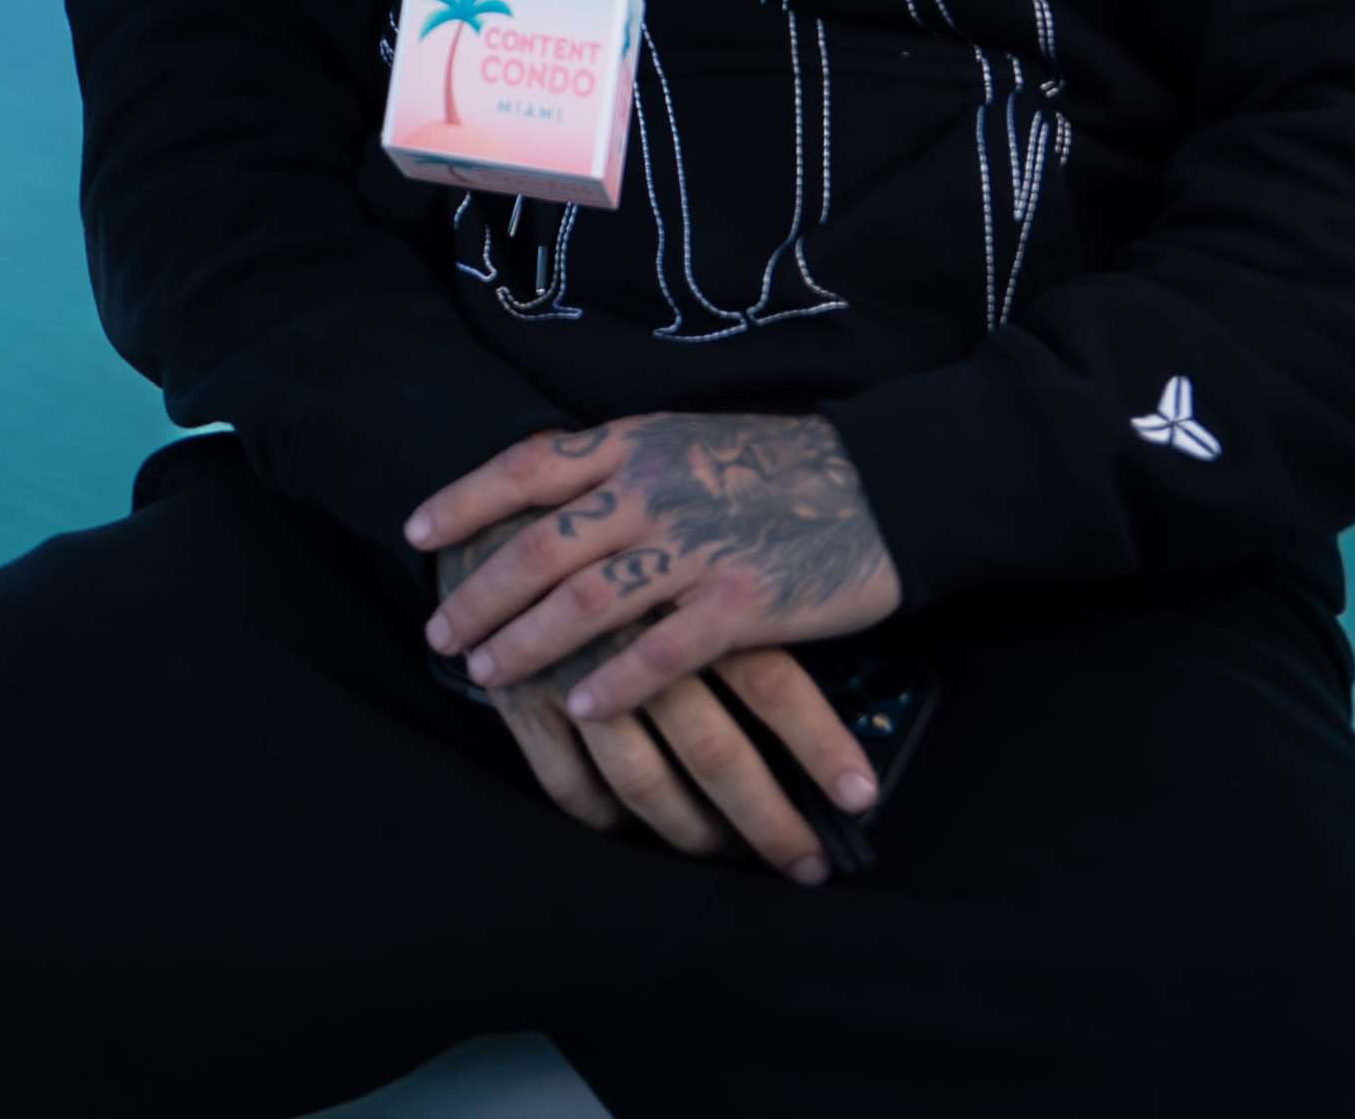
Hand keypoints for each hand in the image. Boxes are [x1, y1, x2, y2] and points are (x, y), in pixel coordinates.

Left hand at [411, 413, 900, 722]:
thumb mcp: (686, 441)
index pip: (527, 466)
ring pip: (586, 602)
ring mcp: (698, 546)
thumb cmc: (779, 467)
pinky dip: (616, 683)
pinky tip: (580, 710)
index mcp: (635, 445)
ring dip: (527, 644)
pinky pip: (663, 652)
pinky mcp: (745, 602)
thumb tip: (544, 495)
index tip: (416, 534)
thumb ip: (620, 468)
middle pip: (540, 546)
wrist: (884, 485)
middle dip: (480, 594)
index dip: (465, 500)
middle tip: (440, 633)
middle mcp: (654, 489)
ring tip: (486, 675)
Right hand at [442, 526, 883, 880]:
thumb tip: (806, 630)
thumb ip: (728, 580)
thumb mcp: (678, 522)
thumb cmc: (605, 509)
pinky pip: (565, 782)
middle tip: (805, 865)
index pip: (771, 683)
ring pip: (640, 779)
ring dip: (684, 831)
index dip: (819, 745)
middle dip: (766, 817)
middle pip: (713, 749)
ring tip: (719, 852)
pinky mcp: (519, 692)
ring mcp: (574, 670)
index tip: (861, 799)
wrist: (493, 489)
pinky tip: (624, 827)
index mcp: (686, 589)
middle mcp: (638, 638)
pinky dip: (598, 815)